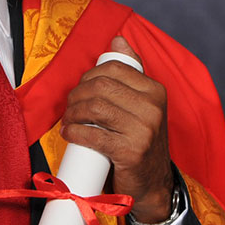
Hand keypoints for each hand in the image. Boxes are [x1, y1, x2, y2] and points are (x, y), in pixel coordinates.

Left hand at [61, 36, 173, 223]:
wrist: (152, 185)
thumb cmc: (140, 142)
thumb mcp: (142, 105)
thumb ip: (132, 72)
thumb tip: (118, 39)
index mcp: (155, 90)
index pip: (113, 68)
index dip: (89, 77)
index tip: (80, 91)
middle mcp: (153, 107)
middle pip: (101, 86)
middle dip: (77, 95)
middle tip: (70, 108)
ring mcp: (144, 129)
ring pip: (95, 107)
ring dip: (73, 113)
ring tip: (69, 121)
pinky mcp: (131, 151)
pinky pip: (94, 134)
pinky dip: (75, 132)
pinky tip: (70, 133)